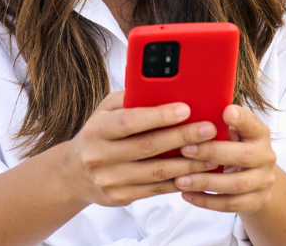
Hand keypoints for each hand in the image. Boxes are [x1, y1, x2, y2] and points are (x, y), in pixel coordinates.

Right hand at [61, 91, 219, 206]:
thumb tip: (166, 88)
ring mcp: (110, 180)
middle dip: (183, 137)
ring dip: (188, 164)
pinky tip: (196, 173)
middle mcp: (100, 156)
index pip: (130, 121)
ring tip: (212, 155)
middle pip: (148, 146)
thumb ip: (131, 99)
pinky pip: (155, 189)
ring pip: (156, 172)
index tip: (186, 109)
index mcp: (97, 130)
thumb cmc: (100, 133)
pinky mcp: (120, 197)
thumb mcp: (106, 111)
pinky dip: (178, 181)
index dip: (159, 116)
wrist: (73, 174)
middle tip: (209, 129)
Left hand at [174, 105, 277, 214]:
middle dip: (212, 152)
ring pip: (236, 184)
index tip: (226, 111)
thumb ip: (220, 129)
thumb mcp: (234, 136)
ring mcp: (264, 181)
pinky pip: (231, 205)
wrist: (258, 180)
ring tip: (180, 180)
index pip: (252, 123)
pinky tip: (187, 195)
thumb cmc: (236, 150)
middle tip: (185, 150)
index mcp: (259, 134)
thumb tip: (191, 118)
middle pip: (244, 155)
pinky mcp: (258, 201)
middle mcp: (266, 156)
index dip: (241, 118)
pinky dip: (207, 201)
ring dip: (206, 182)